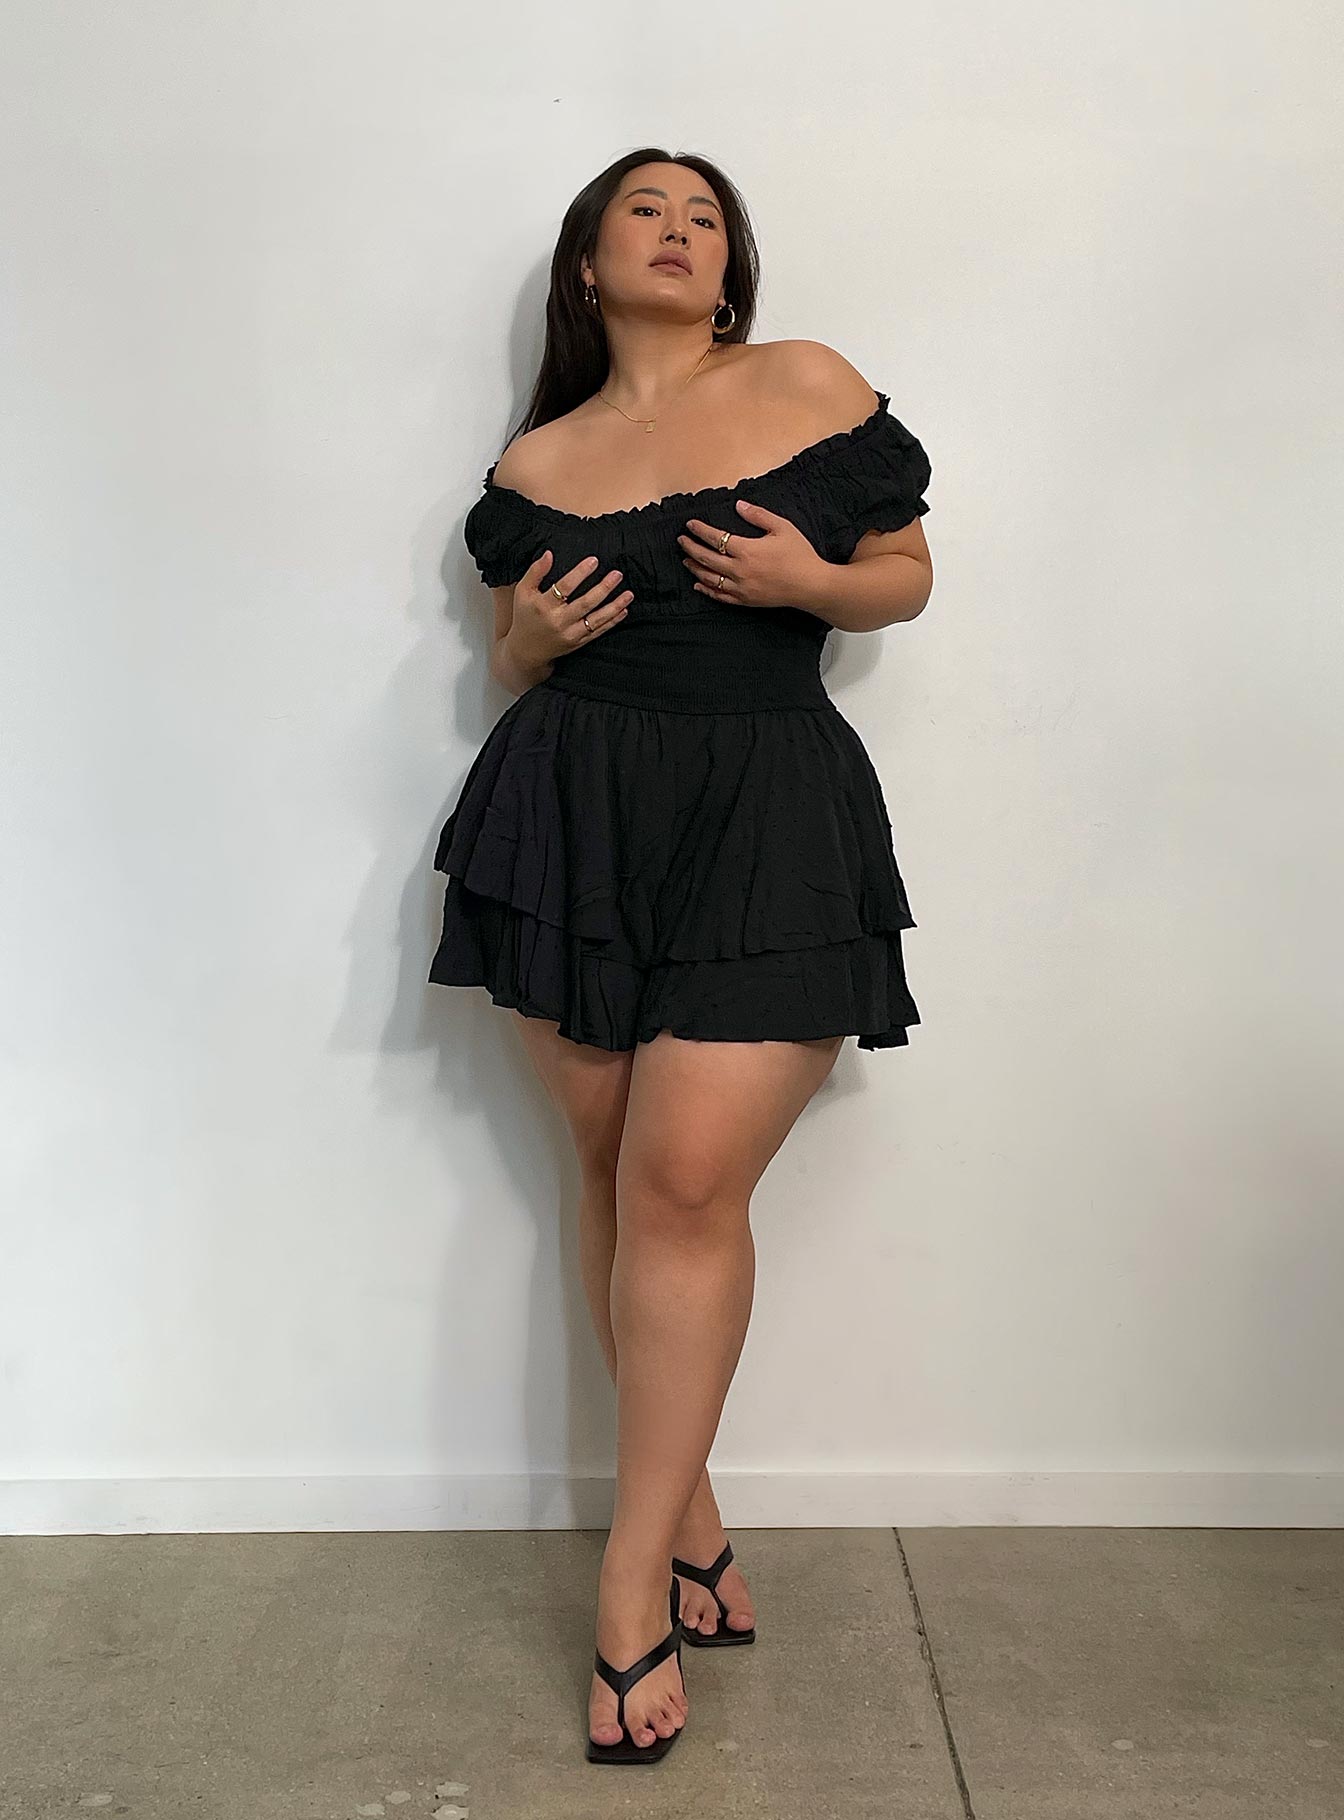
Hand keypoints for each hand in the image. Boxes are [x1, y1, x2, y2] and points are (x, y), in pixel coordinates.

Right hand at [507, 550, 631, 664]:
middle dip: (603, 588)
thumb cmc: (525, 616)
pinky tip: (623, 610)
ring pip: (596, 620)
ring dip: (615, 606)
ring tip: (629, 594)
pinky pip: (598, 631)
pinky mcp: (578, 643)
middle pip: (585, 603)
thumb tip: (549, 554)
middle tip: (617, 574)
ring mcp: (570, 634)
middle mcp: (558, 621)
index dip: (580, 573)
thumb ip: (535, 572)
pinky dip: (612, 621)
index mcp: (543, 606)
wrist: (526, 650)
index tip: (594, 561)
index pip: (564, 587)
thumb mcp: (523, 592)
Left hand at [678, 501, 828, 608]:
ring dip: (694, 568)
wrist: (811, 585)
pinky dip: (707, 590)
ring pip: (709, 578)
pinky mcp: (746, 600)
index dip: (700, 530)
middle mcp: (740, 570)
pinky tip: (698, 584)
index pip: (716, 538)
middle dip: (690, 548)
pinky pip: (720, 596)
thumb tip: (738, 505)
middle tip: (681, 540)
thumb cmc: (799, 555)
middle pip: (706, 558)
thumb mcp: (782, 527)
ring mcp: (741, 587)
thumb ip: (758, 515)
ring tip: (685, 560)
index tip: (690, 524)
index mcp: (747, 550)